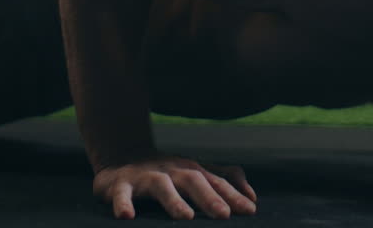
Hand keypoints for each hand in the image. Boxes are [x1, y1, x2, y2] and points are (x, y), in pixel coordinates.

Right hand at [93, 155, 257, 219]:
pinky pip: (121, 194)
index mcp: (190, 169)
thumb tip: (252, 196)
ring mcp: (146, 176)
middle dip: (209, 198)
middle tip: (224, 215)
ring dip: (174, 201)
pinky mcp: (120, 184)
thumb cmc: (166, 171)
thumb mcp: (195, 172)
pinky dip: (123, 204)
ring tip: (186, 217)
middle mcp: (171, 171)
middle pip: (193, 180)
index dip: (233, 196)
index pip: (216, 183)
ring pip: (161, 186)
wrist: (120, 155)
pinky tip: (127, 216)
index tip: (251, 211)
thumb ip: (223, 180)